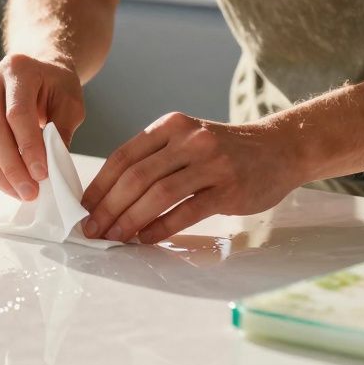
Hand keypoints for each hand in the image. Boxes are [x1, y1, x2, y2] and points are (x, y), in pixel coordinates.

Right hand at [0, 53, 84, 200]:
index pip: (17, 113)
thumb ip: (62, 131)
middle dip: (11, 167)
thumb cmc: (55, 87)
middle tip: (30, 191)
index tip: (42, 174)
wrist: (37, 71)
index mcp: (17, 68)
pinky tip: (6, 185)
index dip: (29, 147)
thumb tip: (51, 167)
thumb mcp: (70, 103)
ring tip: (20, 193)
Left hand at [80, 112, 307, 244]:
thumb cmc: (225, 151)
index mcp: (171, 126)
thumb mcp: (187, 140)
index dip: (100, 185)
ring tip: (114, 237)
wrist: (280, 148)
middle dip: (108, 207)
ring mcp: (210, 163)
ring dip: (130, 219)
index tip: (83, 208)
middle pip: (136, 176)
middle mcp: (188, 140)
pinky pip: (186, 211)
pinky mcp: (229, 189)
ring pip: (158, 194)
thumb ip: (155, 160)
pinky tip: (146, 238)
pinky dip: (161, 227)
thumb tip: (110, 196)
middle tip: (92, 229)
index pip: (124, 156)